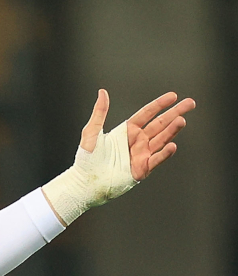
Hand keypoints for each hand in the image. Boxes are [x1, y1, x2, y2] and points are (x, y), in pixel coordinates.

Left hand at [79, 89, 194, 181]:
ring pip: (161, 139)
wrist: (85, 183)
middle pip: (160, 124)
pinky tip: (172, 145)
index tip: (173, 96)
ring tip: (182, 120)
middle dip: (175, 113)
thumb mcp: (91, 133)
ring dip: (172, 130)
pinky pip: (156, 159)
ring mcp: (141, 154)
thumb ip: (99, 113)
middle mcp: (137, 141)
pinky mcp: (142, 169)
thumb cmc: (86, 160)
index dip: (159, 105)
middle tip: (190, 103)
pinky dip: (164, 153)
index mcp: (126, 131)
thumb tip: (102, 92)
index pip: (147, 114)